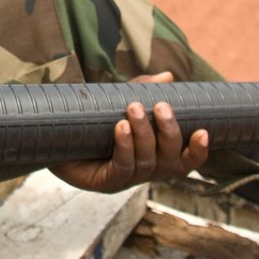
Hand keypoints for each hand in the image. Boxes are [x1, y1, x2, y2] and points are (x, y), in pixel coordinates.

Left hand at [51, 72, 209, 192]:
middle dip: (168, 133)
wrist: (56, 134)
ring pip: (146, 163)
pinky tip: (120, 127)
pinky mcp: (104, 182)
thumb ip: (144, 90)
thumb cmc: (95, 119)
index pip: (185, 162)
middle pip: (169, 162)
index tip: (203, 131)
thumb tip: (168, 76)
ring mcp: (125, 180)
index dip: (198, 152)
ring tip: (134, 108)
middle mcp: (145, 172)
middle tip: (161, 106)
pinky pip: (122, 169)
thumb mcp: (121, 101)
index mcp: (155, 157)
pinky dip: (125, 147)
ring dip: (144, 134)